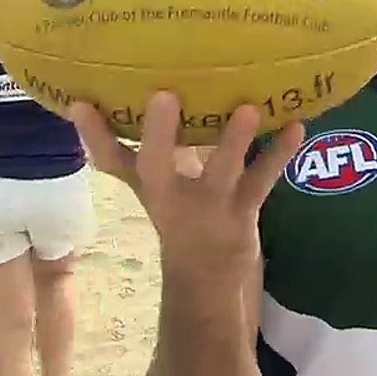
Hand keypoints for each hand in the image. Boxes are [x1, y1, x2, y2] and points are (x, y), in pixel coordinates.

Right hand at [70, 92, 304, 268]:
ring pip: (219, 172)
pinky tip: (297, 125)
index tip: (79, 104)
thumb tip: (103, 101)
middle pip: (154, 166)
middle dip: (157, 134)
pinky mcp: (242, 212)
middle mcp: (171, 196)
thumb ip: (134, 149)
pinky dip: (279, 153)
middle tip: (163, 95)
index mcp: (148, 186)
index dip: (94, 134)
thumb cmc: (179, 216)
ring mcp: (208, 206)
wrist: (205, 280)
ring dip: (233, 141)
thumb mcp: (152, 187)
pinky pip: (262, 180)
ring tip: (249, 108)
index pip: (112, 160)